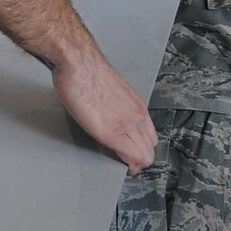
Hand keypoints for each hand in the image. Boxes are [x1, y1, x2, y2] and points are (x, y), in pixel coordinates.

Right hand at [51, 46, 156, 172]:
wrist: (79, 63)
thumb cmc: (86, 72)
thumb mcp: (109, 92)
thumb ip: (114, 106)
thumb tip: (108, 114)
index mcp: (137, 105)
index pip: (150, 134)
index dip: (142, 147)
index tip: (131, 152)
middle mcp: (138, 115)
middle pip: (151, 147)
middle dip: (140, 158)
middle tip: (126, 162)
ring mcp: (128, 124)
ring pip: (146, 156)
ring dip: (135, 164)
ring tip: (123, 166)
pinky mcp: (113, 133)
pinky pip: (133, 157)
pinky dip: (129, 166)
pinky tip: (120, 166)